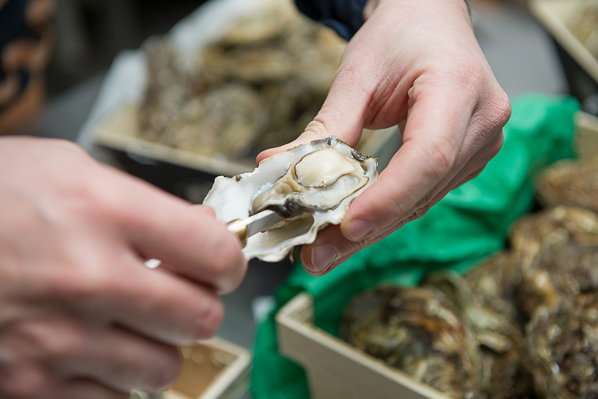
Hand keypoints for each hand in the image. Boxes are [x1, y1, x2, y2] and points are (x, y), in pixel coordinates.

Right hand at [0, 137, 245, 397]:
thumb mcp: (71, 170)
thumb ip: (147, 206)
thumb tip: (204, 233)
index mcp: (104, 211)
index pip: (214, 253)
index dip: (229, 261)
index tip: (221, 264)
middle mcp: (86, 277)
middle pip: (200, 318)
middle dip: (198, 306)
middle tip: (179, 294)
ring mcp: (56, 338)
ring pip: (162, 368)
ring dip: (157, 346)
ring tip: (129, 321)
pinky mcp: (28, 382)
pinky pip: (109, 398)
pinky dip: (111, 378)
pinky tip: (89, 346)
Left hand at [257, 0, 510, 274]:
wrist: (430, 21)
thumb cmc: (399, 35)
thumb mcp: (357, 73)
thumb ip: (325, 126)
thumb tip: (278, 167)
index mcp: (459, 86)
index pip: (428, 156)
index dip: (387, 198)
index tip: (345, 226)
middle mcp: (481, 121)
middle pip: (423, 189)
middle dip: (367, 227)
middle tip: (318, 256)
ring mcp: (481, 144)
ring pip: (422, 201)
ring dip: (373, 227)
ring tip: (325, 248)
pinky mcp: (467, 159)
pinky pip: (423, 194)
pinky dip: (386, 211)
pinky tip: (352, 227)